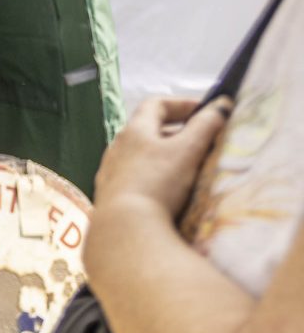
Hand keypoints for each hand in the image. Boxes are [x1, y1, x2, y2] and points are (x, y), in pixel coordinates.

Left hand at [94, 95, 228, 222]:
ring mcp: (109, 175)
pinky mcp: (110, 199)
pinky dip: (153, 177)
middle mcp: (116, 149)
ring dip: (165, 157)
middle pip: (148, 131)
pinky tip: (167, 192)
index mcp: (133, 131)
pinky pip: (134, 180)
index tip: (205, 111)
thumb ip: (206, 124)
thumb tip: (221, 105)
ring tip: (188, 167)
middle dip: (177, 132)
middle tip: (201, 141)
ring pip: (141, 157)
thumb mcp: (188, 149)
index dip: (182, 103)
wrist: (124, 229)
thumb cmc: (157, 182)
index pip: (156, 104)